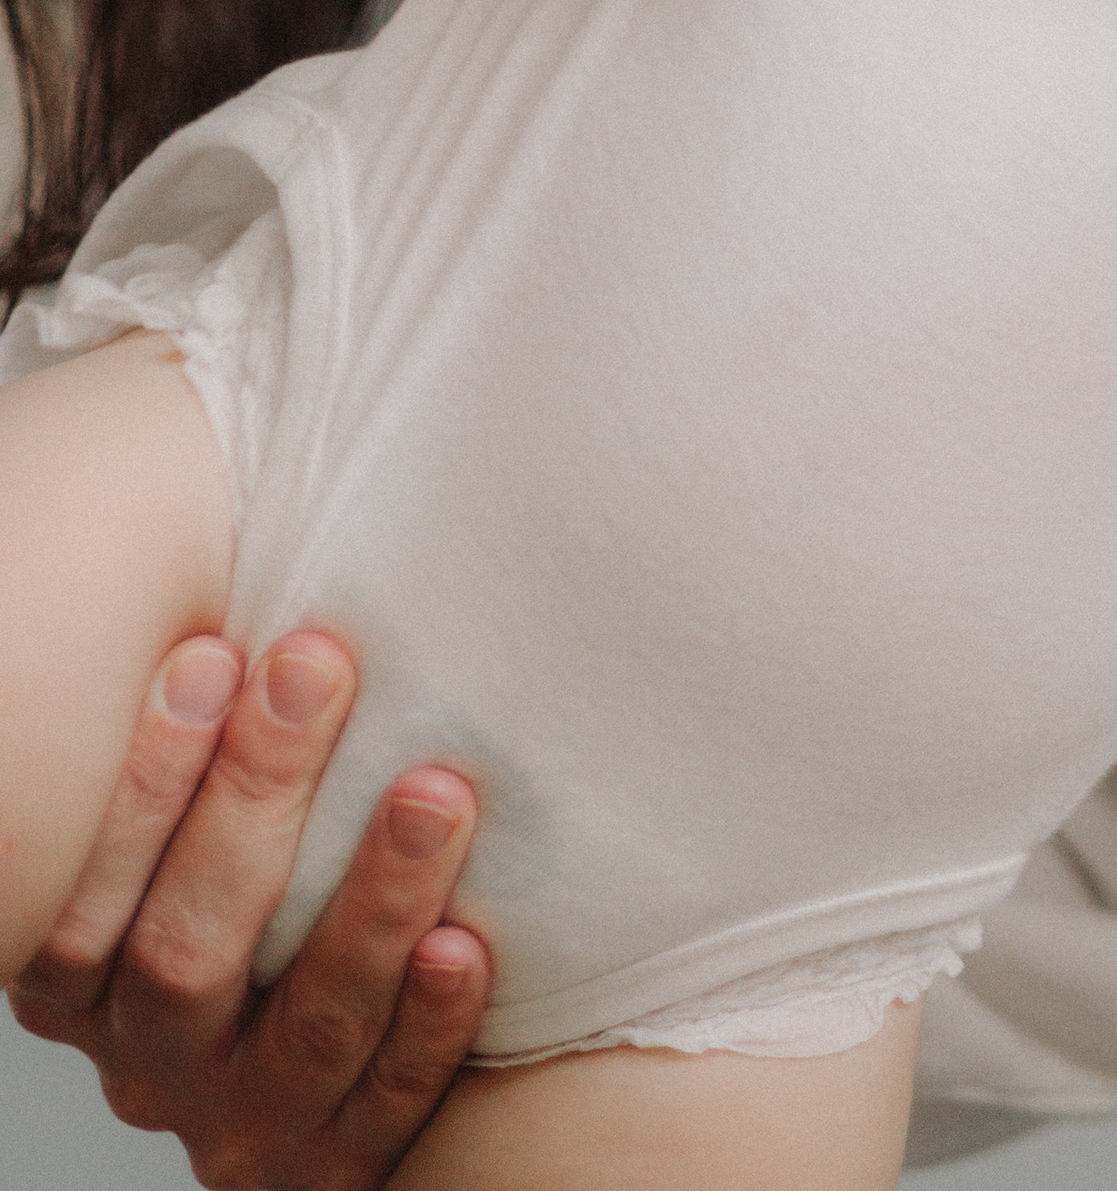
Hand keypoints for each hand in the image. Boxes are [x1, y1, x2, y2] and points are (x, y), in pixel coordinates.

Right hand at [8, 629, 486, 1188]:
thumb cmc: (256, 894)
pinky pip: (389, 1103)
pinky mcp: (345, 1164)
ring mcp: (251, 1120)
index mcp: (89, 979)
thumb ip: (198, 733)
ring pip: (303, 1026)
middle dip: (254, 798)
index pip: (80, 900)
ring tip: (435, 793)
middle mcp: (156, 1059)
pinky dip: (426, 1025)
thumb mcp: (190, 836)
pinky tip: (465, 946)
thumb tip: (222, 557)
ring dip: (370, 903)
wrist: (322, 1084)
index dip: (144, 777)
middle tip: (320, 667)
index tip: (212, 648)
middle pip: (187, 949)